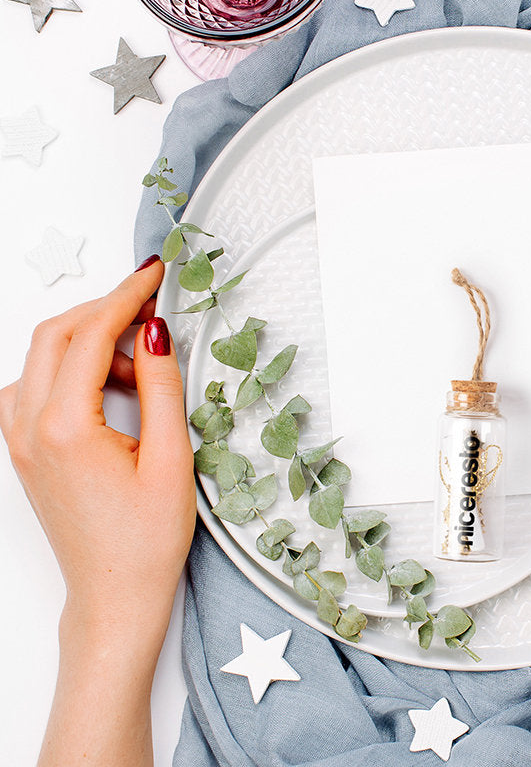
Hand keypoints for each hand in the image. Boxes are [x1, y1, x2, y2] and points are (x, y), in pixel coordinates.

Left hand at [0, 260, 193, 650]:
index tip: (155, 275)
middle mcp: (29, 430)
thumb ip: (158, 384)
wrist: (114, 595)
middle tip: (150, 303)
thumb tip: (154, 330)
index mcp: (65, 429)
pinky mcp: (24, 451)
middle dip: (103, 309)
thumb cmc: (146, 539)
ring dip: (88, 341)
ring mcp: (19, 441)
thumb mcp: (170, 456)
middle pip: (55, 335)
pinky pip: (36, 387)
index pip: (90, 335)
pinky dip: (71, 370)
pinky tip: (109, 387)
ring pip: (41, 358)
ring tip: (140, 364)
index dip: (126, 297)